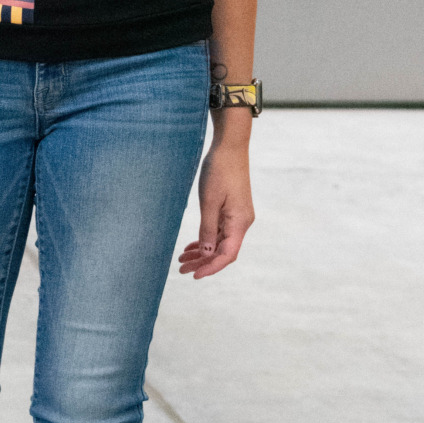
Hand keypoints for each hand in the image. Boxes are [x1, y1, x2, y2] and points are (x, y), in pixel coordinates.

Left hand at [177, 135, 254, 277]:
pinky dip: (206, 240)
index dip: (211, 268)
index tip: (194, 275)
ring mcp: (238, 217)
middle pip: (223, 251)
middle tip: (181, 269)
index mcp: (240, 223)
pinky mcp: (232, 211)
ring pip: (220, 243)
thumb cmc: (219, 171)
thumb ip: (208, 229)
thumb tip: (207, 254)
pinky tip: (192, 246)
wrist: (229, 147)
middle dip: (202, 262)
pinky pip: (220, 232)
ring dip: (202, 252)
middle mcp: (242, 223)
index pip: (227, 255)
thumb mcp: (209, 202)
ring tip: (182, 259)